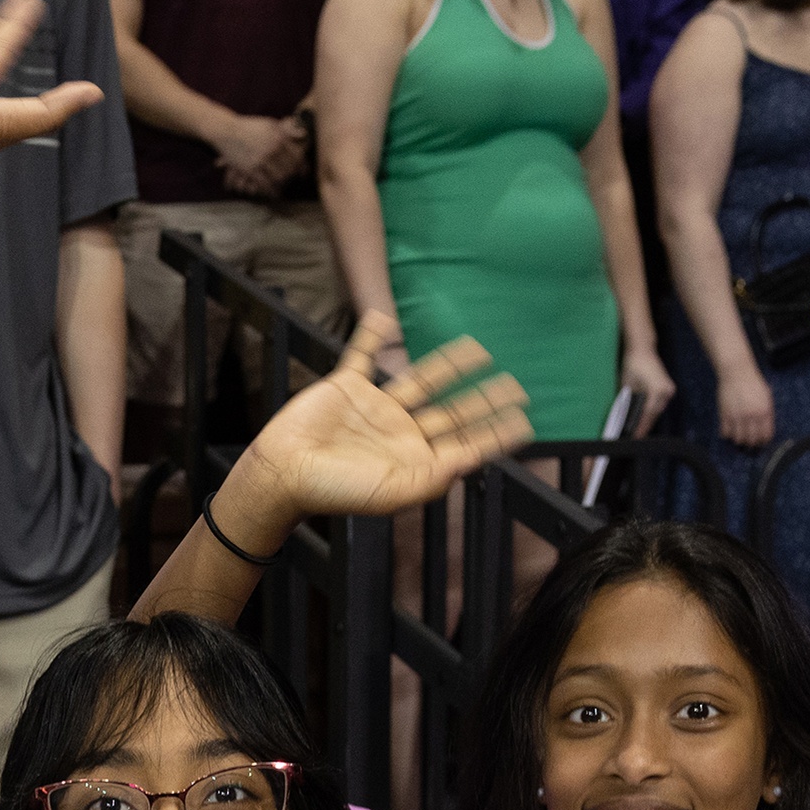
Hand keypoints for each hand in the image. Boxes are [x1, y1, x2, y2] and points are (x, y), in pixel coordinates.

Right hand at [210, 110, 301, 196]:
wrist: (227, 131)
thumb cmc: (249, 126)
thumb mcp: (270, 123)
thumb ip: (287, 130)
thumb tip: (304, 135)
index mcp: (279, 138)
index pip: (297, 156)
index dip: (302, 167)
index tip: (303, 173)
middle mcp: (273, 149)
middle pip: (290, 169)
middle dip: (292, 177)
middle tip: (292, 181)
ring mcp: (262, 160)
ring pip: (279, 178)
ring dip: (282, 185)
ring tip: (283, 187)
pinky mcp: (251, 169)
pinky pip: (264, 184)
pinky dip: (270, 190)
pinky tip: (272, 193)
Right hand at [219, 309, 529, 528]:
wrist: (284, 475)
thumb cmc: (335, 491)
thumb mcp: (392, 491)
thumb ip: (434, 476)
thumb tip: (473, 459)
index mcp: (413, 460)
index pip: (464, 442)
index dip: (495, 432)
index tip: (525, 420)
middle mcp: (400, 432)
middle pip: (452, 410)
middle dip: (484, 399)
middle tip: (516, 384)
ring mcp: (375, 408)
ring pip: (421, 379)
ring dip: (450, 364)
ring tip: (478, 348)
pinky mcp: (346, 387)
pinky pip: (363, 354)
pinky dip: (373, 335)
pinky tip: (386, 318)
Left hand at [618, 342, 675, 429]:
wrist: (642, 349)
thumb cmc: (632, 364)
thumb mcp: (627, 385)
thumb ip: (629, 402)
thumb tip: (626, 418)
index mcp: (657, 391)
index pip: (647, 414)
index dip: (640, 427)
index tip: (634, 437)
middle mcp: (666, 392)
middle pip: (654, 414)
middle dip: (645, 426)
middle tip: (635, 437)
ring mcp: (669, 390)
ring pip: (657, 410)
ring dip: (649, 420)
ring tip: (639, 431)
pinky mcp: (668, 388)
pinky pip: (659, 404)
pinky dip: (651, 412)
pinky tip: (644, 419)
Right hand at [716, 361, 774, 449]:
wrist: (737, 373)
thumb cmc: (753, 383)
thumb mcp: (766, 397)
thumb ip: (767, 413)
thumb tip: (765, 428)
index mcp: (764, 411)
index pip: (766, 435)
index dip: (764, 441)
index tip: (761, 441)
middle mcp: (752, 416)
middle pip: (752, 441)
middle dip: (751, 444)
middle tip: (750, 442)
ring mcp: (737, 416)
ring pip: (738, 439)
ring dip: (739, 440)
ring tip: (739, 436)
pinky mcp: (725, 415)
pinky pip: (725, 433)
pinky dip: (727, 434)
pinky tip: (730, 430)